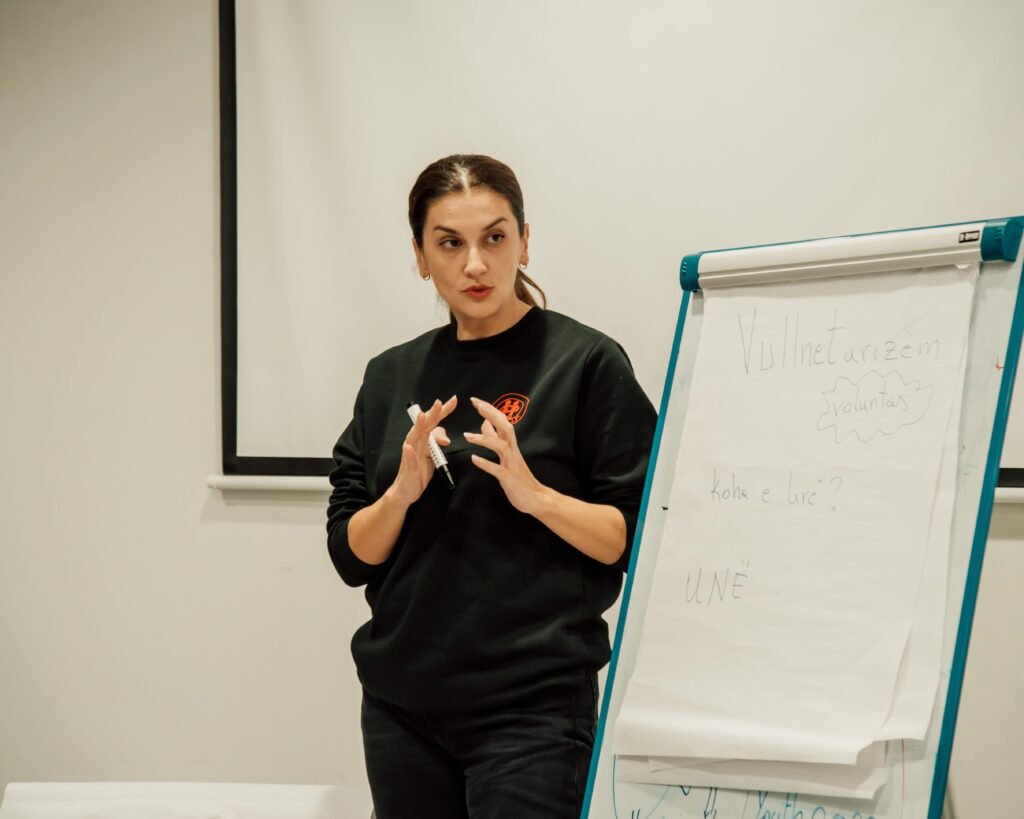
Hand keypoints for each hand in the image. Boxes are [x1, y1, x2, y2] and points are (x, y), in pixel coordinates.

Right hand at [387, 396, 456, 506]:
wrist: (405, 492)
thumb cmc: (418, 471)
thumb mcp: (432, 455)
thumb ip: (437, 443)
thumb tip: (446, 438)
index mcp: (422, 440)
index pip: (433, 422)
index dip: (442, 411)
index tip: (454, 400)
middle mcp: (414, 444)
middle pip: (424, 425)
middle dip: (432, 413)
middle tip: (440, 402)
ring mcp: (410, 456)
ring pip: (414, 438)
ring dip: (418, 427)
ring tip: (423, 416)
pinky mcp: (409, 469)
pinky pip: (409, 461)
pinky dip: (408, 454)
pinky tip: (408, 447)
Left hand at [464, 396, 548, 515]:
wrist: (536, 498)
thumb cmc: (519, 477)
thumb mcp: (506, 454)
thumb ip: (496, 439)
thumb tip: (485, 423)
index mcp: (511, 445)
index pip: (502, 422)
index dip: (490, 410)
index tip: (476, 401)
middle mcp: (513, 451)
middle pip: (505, 427)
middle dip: (491, 414)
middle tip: (476, 405)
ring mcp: (511, 464)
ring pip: (500, 446)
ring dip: (484, 439)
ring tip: (467, 436)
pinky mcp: (508, 478)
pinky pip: (496, 469)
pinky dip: (485, 463)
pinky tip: (474, 459)